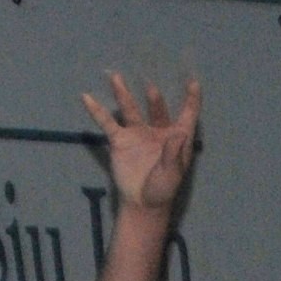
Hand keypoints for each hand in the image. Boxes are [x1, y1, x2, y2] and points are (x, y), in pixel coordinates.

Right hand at [82, 73, 200, 215]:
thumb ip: (173, 153)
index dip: (191, 100)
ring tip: (116, 77)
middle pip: (157, 110)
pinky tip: (87, 97)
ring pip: (130, 109)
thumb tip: (179, 133)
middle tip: (151, 89)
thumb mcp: (172, 174)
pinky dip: (97, 111)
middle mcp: (157, 131)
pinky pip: (107, 123)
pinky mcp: (120, 140)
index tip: (193, 82)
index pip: (187, 115)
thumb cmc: (163, 189)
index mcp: (176, 138)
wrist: (141, 203)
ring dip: (123, 94)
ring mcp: (137, 133)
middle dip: (155, 100)